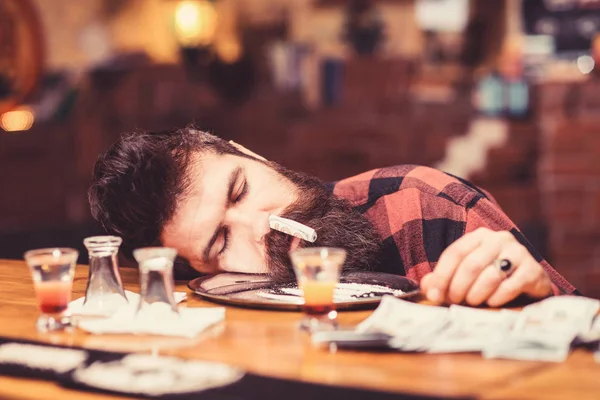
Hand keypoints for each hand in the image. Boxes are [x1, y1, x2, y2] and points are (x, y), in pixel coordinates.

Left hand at [420, 228, 551, 306]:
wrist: (529, 283)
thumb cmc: (490, 278)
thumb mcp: (465, 275)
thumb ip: (444, 278)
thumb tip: (427, 287)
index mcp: (479, 236)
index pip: (454, 253)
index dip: (441, 276)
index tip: (434, 296)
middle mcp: (499, 239)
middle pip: (471, 265)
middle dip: (458, 287)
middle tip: (455, 302)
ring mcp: (518, 252)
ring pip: (490, 276)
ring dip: (476, 294)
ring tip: (472, 303)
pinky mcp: (533, 270)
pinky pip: (510, 286)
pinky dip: (497, 298)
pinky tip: (492, 303)